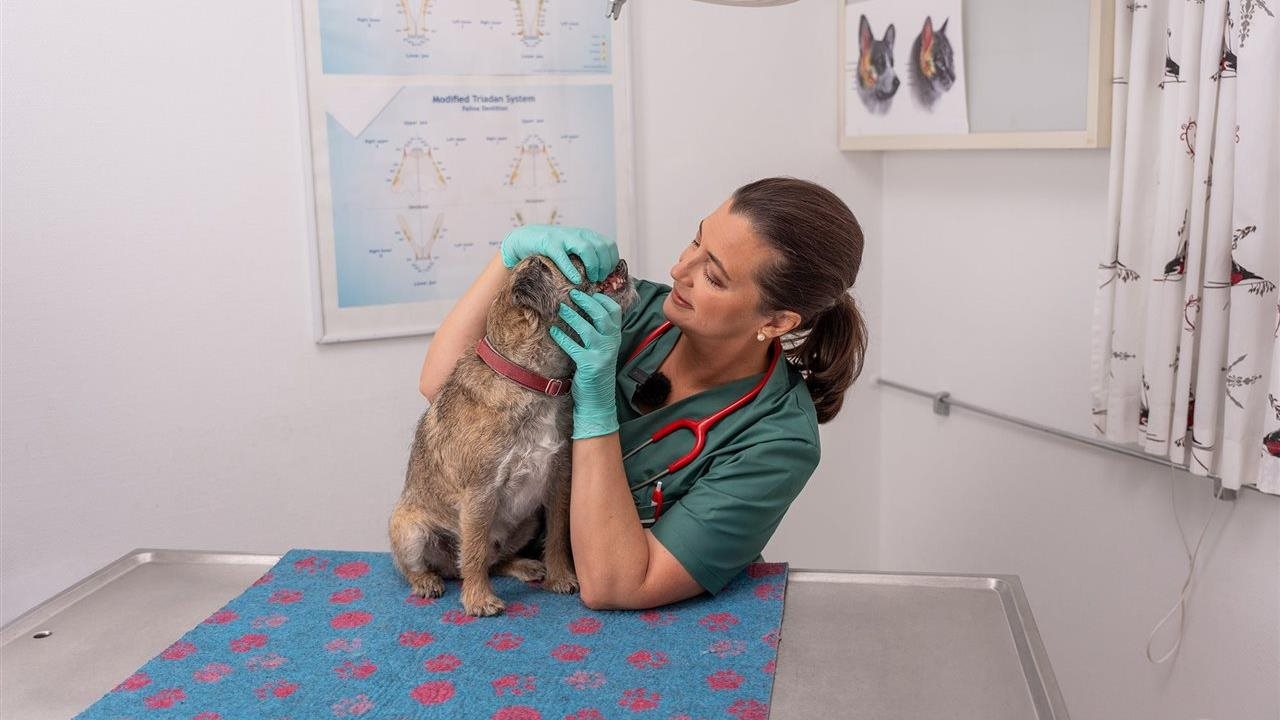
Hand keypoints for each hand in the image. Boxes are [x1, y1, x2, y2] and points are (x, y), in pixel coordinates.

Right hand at [500, 225, 619, 283]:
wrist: (526, 239)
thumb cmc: (553, 250)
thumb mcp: (574, 251)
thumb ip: (588, 258)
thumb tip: (604, 277)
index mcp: (587, 235)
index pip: (609, 245)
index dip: (612, 261)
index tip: (607, 275)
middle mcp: (578, 234)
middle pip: (602, 248)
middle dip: (604, 266)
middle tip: (599, 279)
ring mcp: (564, 238)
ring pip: (587, 249)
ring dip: (593, 266)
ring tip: (590, 279)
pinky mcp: (549, 244)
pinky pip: (563, 257)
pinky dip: (571, 270)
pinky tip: (575, 280)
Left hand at [549, 289, 621, 439]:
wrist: (598, 401)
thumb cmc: (596, 373)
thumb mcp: (602, 350)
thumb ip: (597, 332)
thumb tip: (583, 310)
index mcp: (615, 337)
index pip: (614, 310)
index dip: (602, 299)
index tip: (588, 291)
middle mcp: (611, 343)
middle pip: (602, 315)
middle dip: (587, 302)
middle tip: (572, 294)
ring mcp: (601, 354)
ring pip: (588, 329)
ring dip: (573, 317)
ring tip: (561, 308)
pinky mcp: (589, 365)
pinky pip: (574, 347)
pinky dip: (563, 338)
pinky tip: (553, 331)